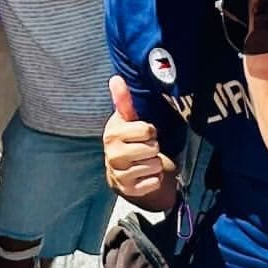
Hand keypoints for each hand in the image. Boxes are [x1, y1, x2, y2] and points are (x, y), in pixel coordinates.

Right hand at [103, 76, 165, 199]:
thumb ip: (123, 100)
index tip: (143, 133)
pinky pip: (153, 182)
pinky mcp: (128, 189)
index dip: (150, 131)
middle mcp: (112, 153)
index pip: (146, 129)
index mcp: (113, 133)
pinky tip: (144, 176)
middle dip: (154, 149)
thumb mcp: (127, 121)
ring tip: (144, 162)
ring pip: (154, 166)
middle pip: (152, 148)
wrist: (122, 173)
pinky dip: (154, 180)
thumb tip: (116, 77)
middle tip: (144, 149)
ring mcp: (119, 173)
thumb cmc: (129, 141)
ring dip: (154, 165)